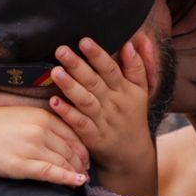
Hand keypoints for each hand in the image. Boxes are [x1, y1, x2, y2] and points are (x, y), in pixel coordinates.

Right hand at [0, 104, 88, 187]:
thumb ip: (43, 124)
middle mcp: (39, 130)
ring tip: (80, 181)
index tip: (85, 160)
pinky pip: (50, 173)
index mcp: (42, 116)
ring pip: (63, 162)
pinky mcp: (19, 165)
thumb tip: (63, 141)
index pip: (73, 135)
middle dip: (81, 164)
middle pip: (71, 150)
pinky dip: (67, 178)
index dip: (83, 150)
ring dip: (75, 173)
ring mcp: (30, 147)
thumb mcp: (22, 115)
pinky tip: (77, 183)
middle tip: (85, 173)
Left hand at [49, 35, 157, 195]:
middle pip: (95, 82)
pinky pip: (80, 124)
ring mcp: (103, 121)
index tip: (84, 41)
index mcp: (124, 90)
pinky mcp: (93, 138)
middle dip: (78, 65)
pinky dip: (67, 114)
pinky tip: (54, 102)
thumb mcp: (141, 90)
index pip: (111, 69)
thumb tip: (135, 40)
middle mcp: (113, 104)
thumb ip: (138, 65)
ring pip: (86, 102)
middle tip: (61, 50)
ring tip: (55, 72)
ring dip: (70, 87)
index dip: (98, 55)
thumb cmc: (133, 115)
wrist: (132, 155)